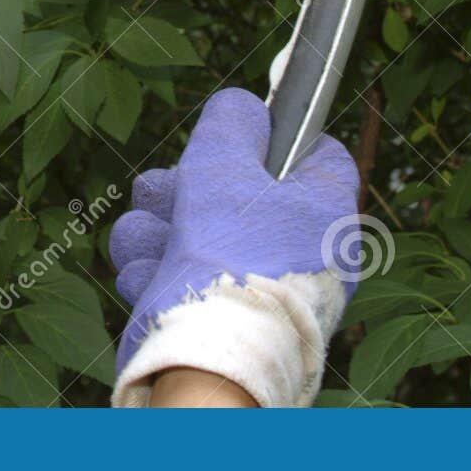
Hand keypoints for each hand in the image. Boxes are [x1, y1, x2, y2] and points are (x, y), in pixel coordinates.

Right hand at [109, 88, 359, 407]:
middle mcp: (301, 253)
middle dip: (186, 187)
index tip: (237, 130)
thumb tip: (243, 109)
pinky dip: (157, 273)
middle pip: (241, 193)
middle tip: (161, 188)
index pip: (316, 154)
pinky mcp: (221, 319)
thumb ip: (230, 124)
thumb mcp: (224, 166)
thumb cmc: (227, 256)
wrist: (204, 361)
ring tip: (146, 235)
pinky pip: (185, 279)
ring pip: (201, 234)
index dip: (274, 135)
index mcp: (324, 212)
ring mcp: (260, 289)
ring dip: (159, 229)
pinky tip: (145, 275)